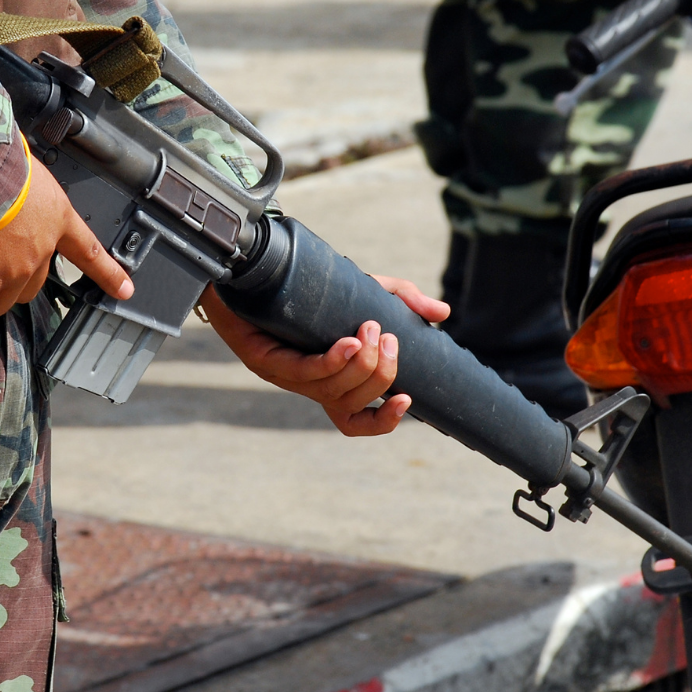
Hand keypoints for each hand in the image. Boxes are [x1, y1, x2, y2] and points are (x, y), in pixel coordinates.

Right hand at [0, 156, 132, 326]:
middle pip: (35, 283)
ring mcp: (14, 270)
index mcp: (57, 216)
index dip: (107, 273)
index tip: (125, 290)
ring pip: (6, 299)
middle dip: (16, 281)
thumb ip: (18, 186)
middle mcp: (41, 249)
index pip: (88, 251)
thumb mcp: (20, 166)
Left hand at [199, 276, 450, 436]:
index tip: (407, 398)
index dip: (384, 422)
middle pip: (353, 404)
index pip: (356, 423)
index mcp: (330, 380)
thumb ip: (402, 300)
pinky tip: (348, 343)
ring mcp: (285, 376)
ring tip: (372, 330)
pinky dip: (331, 361)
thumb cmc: (307, 287)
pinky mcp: (264, 360)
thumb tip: (442, 313)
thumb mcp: (363, 290)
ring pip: (332, 392)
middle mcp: (308, 385)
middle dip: (380, 375)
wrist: (249, 269)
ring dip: (360, 366)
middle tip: (388, 337)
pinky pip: (303, 372)